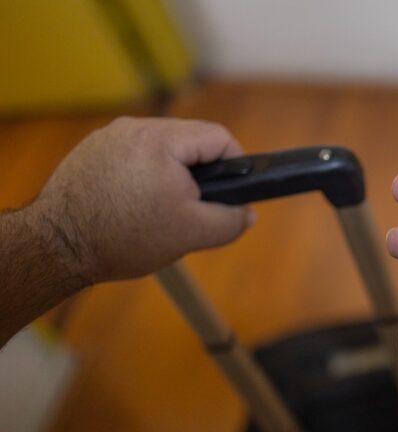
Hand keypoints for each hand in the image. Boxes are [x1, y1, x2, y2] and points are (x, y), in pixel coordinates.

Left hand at [31, 116, 253, 283]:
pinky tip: (134, 204)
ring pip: (163, 148)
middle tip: (191, 208)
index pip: (218, 137)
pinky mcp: (92, 149)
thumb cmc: (124, 237)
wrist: (58, 246)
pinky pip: (135, 155)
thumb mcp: (192, 234)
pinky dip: (143, 176)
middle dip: (199, 173)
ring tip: (160, 209)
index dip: (234, 166)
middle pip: (190, 140)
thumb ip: (230, 220)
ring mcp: (109, 136)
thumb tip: (246, 212)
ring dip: (172, 174)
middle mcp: (133, 128)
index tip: (228, 194)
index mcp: (161, 140)